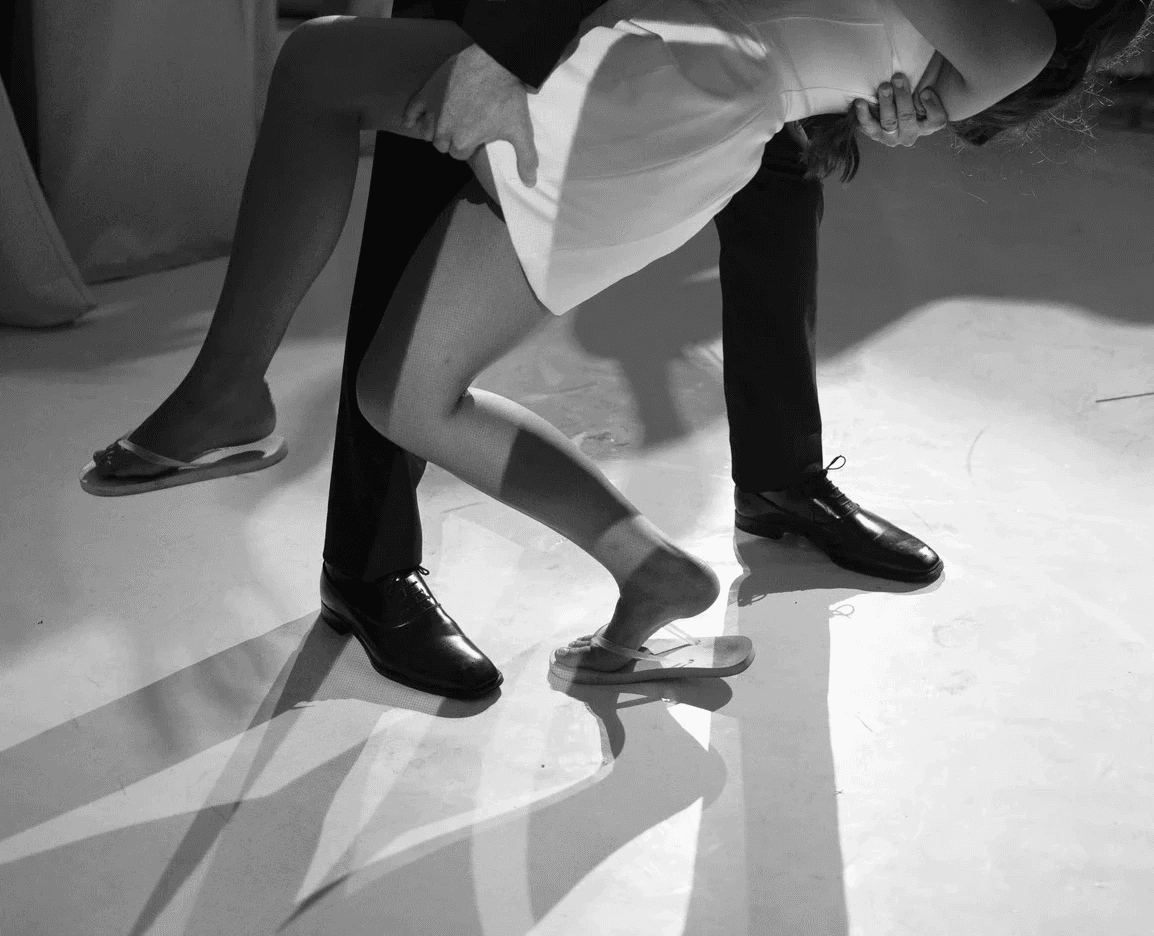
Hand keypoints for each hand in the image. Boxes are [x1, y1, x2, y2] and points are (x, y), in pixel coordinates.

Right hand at [403, 43, 538, 186]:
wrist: (495, 61)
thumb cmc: (507, 97)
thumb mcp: (520, 130)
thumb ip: (525, 158)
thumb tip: (530, 183)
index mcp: (464, 142)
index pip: (459, 154)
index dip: (468, 145)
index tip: (475, 135)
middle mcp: (445, 130)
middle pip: (443, 144)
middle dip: (452, 139)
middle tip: (464, 126)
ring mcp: (434, 110)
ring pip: (427, 132)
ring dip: (435, 130)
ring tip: (446, 122)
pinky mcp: (428, 91)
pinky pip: (411, 110)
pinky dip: (411, 116)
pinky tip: (411, 121)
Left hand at [853, 58, 947, 146]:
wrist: (890, 105)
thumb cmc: (914, 93)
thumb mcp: (926, 88)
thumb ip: (930, 83)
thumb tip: (928, 77)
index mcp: (928, 124)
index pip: (936, 120)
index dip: (932, 107)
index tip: (925, 91)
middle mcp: (910, 134)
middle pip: (907, 117)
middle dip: (903, 97)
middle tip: (898, 78)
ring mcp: (891, 137)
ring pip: (889, 122)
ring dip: (886, 103)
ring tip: (884, 86)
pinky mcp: (874, 134)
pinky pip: (868, 127)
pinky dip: (863, 114)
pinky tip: (860, 102)